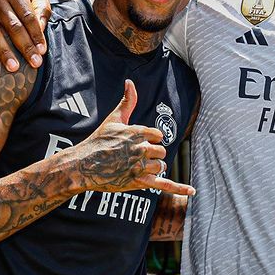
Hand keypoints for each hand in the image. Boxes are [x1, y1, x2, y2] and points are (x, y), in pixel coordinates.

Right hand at [0, 0, 50, 71]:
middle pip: (13, 26)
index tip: (42, 50)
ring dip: (5, 51)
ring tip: (14, 66)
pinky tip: (0, 59)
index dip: (36, 34)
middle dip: (25, 46)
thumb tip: (42, 28)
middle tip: (35, 62)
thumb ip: (42, 6)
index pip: (28, 15)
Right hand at [75, 80, 194, 196]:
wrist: (83, 166)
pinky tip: (192, 192)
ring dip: (153, 168)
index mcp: (138, 132)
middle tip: (134, 158)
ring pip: (161, 167)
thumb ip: (127, 101)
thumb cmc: (97, 142)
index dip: (149, 141)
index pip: (158, 136)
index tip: (137, 144)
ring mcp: (141, 165)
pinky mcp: (139, 181)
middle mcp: (142, 148)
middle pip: (161, 152)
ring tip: (135, 169)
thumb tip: (130, 82)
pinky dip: (179, 188)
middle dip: (152, 155)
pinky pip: (164, 184)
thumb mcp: (113, 119)